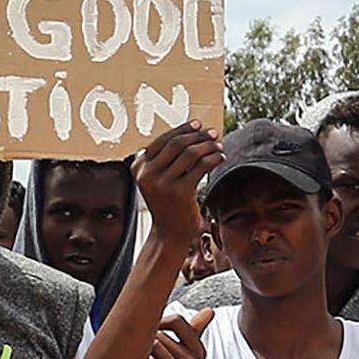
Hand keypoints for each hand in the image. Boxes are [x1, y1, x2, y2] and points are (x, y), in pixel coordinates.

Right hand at [135, 124, 222, 244]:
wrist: (169, 233)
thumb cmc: (168, 204)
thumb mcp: (157, 180)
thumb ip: (165, 160)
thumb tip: (192, 133)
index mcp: (138, 167)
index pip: (161, 140)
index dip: (182, 129)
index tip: (197, 124)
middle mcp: (147, 174)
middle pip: (177, 144)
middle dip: (198, 135)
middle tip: (212, 133)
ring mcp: (162, 183)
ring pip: (190, 153)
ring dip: (208, 146)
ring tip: (218, 146)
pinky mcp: (180, 192)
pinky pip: (201, 166)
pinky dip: (214, 158)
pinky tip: (220, 157)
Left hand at [137, 310, 214, 358]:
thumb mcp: (186, 355)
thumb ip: (195, 331)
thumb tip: (211, 310)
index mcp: (198, 351)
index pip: (177, 321)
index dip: (158, 321)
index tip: (148, 330)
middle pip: (161, 335)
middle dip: (146, 339)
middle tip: (139, 350)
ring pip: (154, 347)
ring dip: (141, 351)